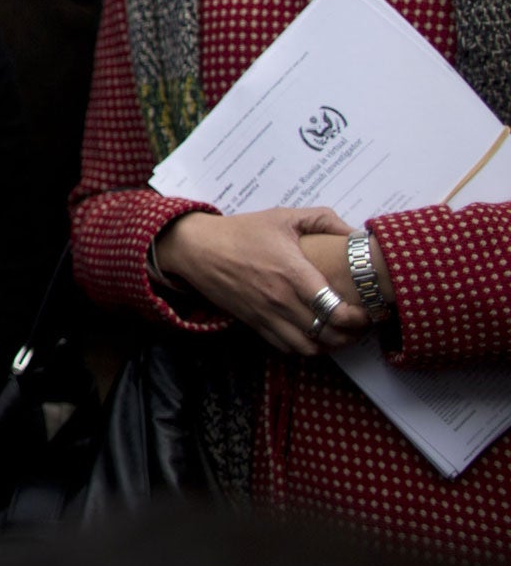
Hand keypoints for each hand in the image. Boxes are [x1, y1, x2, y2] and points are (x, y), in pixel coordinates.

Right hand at [154, 208, 367, 354]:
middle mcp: (281, 300)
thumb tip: (357, 233)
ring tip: (339, 332)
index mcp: (293, 273)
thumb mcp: (284, 216)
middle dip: (352, 334)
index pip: (336, 311)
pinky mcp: (254, 323)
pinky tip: (313, 333)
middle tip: (361, 323)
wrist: (197, 248)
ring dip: (329, 344)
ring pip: (309, 348)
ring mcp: (266, 315)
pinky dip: (305, 347)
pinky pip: (286, 348)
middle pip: (328, 334)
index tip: (369, 310)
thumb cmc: (242, 231)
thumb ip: (324, 219)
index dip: (359, 318)